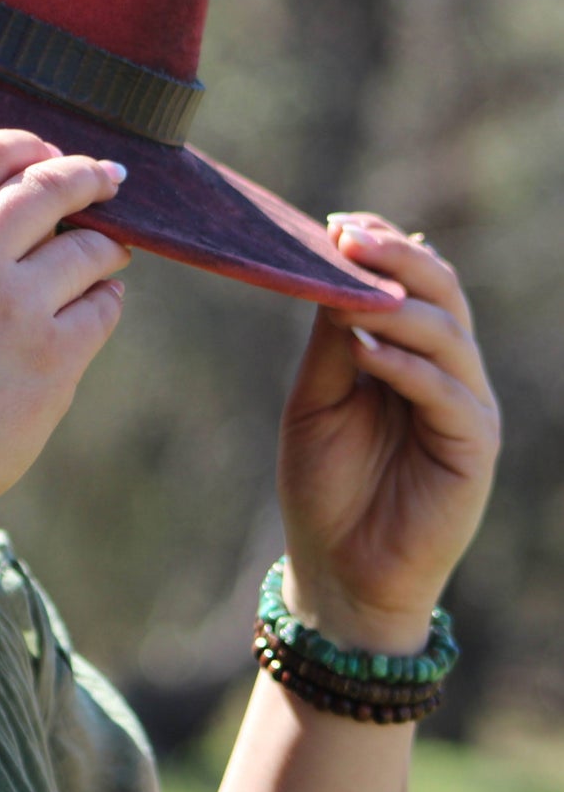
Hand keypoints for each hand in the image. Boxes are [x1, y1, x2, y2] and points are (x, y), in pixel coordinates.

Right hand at [0, 130, 130, 558]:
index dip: (24, 144)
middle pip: (48, 185)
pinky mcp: (54, 360)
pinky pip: (103, 308)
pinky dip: (104, 300)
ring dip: (104, 245)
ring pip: (88, 246)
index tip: (47, 151)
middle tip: (108, 178)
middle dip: (86, 175)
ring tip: (106, 254)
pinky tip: (93, 308)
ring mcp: (16, 308)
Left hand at [277, 214, 499, 651]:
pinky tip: (366, 350)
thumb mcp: (317, 396)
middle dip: (397, 257)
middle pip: (442, 294)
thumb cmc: (325, 481)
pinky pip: (449, 395)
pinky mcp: (473, 449)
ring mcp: (465, 408)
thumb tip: (332, 265)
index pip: (413, 281)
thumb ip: (332, 339)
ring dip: (396, 306)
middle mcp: (447, 371)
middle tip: (349, 235)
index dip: (382, 246)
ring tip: (348, 290)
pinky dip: (407, 367)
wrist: (339, 569)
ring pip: (448, 335)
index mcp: (411, 352)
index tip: (335, 222)